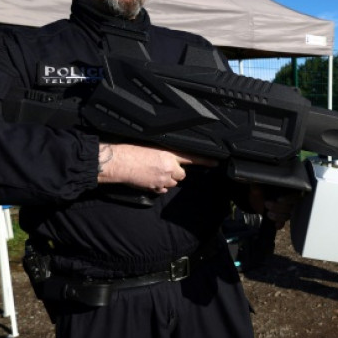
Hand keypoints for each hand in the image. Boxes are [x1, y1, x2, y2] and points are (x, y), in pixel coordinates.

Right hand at [96, 143, 216, 193]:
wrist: (120, 162)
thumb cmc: (132, 151)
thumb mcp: (152, 147)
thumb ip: (165, 154)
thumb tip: (170, 160)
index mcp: (169, 154)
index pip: (192, 158)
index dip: (205, 161)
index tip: (216, 163)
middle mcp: (169, 167)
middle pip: (181, 174)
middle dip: (175, 172)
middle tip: (161, 167)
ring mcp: (163, 179)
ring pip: (172, 182)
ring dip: (166, 179)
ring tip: (152, 172)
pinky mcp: (155, 188)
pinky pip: (162, 189)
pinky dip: (158, 186)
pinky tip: (148, 179)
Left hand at [248, 184, 298, 228]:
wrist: (256, 200)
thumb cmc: (260, 191)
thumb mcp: (258, 187)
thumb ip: (258, 185)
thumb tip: (255, 182)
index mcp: (287, 192)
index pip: (294, 196)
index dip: (288, 199)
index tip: (278, 199)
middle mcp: (289, 202)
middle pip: (290, 207)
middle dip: (278, 207)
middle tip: (266, 204)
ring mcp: (285, 212)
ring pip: (287, 216)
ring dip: (277, 216)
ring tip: (268, 213)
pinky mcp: (280, 220)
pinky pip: (282, 224)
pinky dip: (278, 224)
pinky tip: (274, 224)